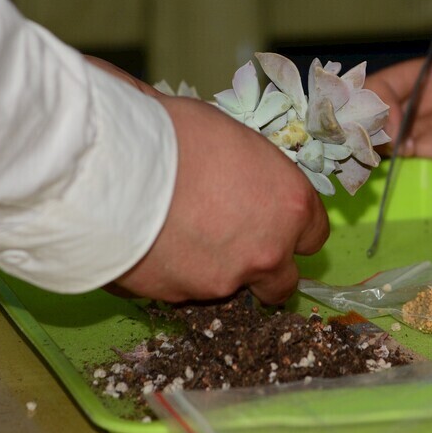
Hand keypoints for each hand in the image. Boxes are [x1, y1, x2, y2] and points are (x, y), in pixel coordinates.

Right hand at [88, 57, 329, 303]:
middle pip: (283, 281)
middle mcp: (268, 251)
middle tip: (234, 245)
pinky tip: (150, 242)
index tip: (273, 223)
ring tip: (177, 235)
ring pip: (230, 286)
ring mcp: (225, 281)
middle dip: (264, 269)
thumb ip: (251, 175)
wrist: (117, 167)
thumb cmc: (178, 134)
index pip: (314, 235)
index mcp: (290, 205)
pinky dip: (174, 272)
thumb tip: (241, 179)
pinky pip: (185, 289)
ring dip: (214, 269)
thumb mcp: (233, 140)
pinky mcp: (181, 297)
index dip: (292, 230)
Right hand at [365, 59, 431, 171]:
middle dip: (364, 129)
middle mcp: (418, 101)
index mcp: (429, 75)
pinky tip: (383, 173)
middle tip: (364, 152)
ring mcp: (422, 131)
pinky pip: (400, 159)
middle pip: (375, 112)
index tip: (389, 131)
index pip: (386, 83)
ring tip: (369, 166)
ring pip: (382, 137)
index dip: (376, 103)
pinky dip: (387, 166)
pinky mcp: (431, 157)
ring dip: (371, 150)